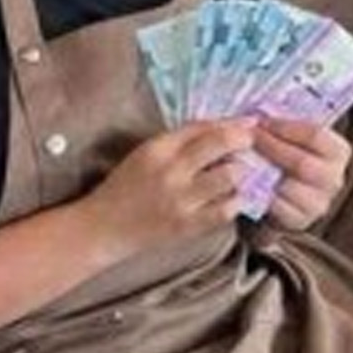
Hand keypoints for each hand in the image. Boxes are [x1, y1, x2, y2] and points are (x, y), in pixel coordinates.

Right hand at [81, 119, 256, 259]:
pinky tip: (230, 198)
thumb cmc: (127, 187)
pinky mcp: (189, 226)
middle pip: (223, 144)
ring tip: (237, 175)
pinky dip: (235, 201)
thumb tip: (228, 125)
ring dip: (241, 173)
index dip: (234, 123)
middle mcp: (171, 172)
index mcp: (158, 148)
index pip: (205, 127)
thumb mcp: (147, 153)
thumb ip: (183, 139)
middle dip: (244, 142)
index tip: (250, 124)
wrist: (102, 228)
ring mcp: (181, 200)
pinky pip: (228, 208)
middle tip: (249, 146)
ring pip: (232, 176)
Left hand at [252, 119, 351, 231]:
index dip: (284, 127)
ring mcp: (320, 202)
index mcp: (338, 151)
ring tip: (243, 163)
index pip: (316, 134)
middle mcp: (334, 177)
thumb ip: (282, 126)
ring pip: (289, 187)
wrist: (278, 200)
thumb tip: (257, 112)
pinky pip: (278, 208)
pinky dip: (261, 197)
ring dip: (262, 175)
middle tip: (246, 141)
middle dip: (270, 150)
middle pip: (302, 163)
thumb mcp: (290, 139)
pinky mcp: (302, 221)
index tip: (259, 122)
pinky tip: (248, 186)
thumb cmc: (283, 161)